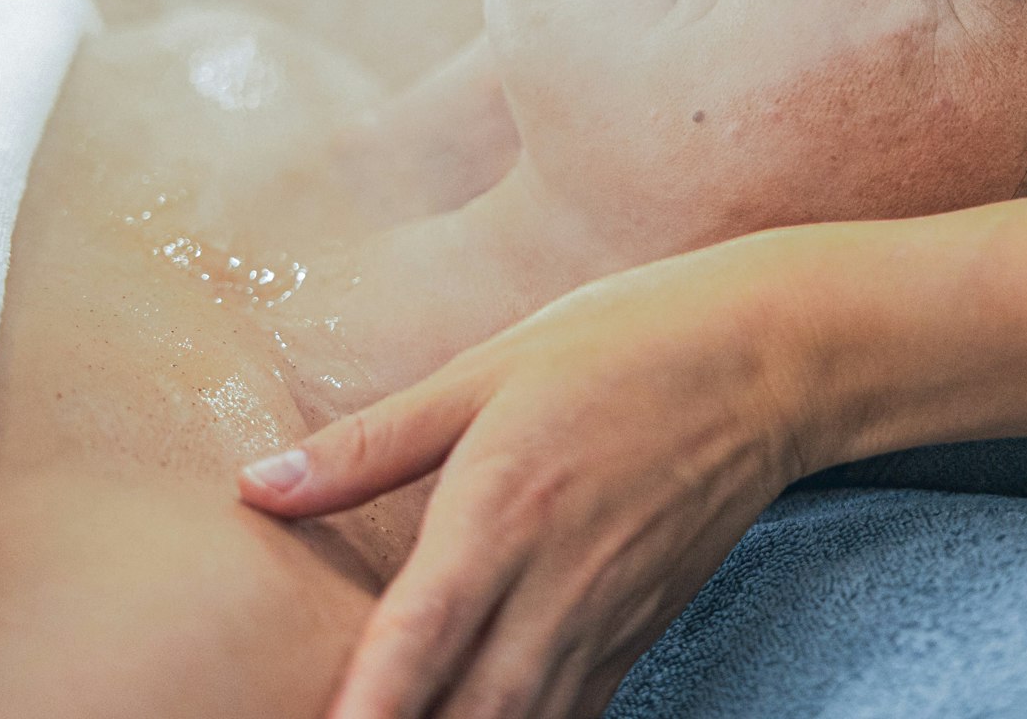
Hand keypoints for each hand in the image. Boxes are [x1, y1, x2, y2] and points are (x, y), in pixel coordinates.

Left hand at [236, 235, 818, 718]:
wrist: (768, 361)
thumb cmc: (623, 345)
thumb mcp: (488, 369)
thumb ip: (372, 442)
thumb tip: (258, 486)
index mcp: (503, 510)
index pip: (422, 636)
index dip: (370, 704)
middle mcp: (556, 583)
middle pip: (472, 714)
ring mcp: (605, 619)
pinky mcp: (638, 633)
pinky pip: (572, 718)